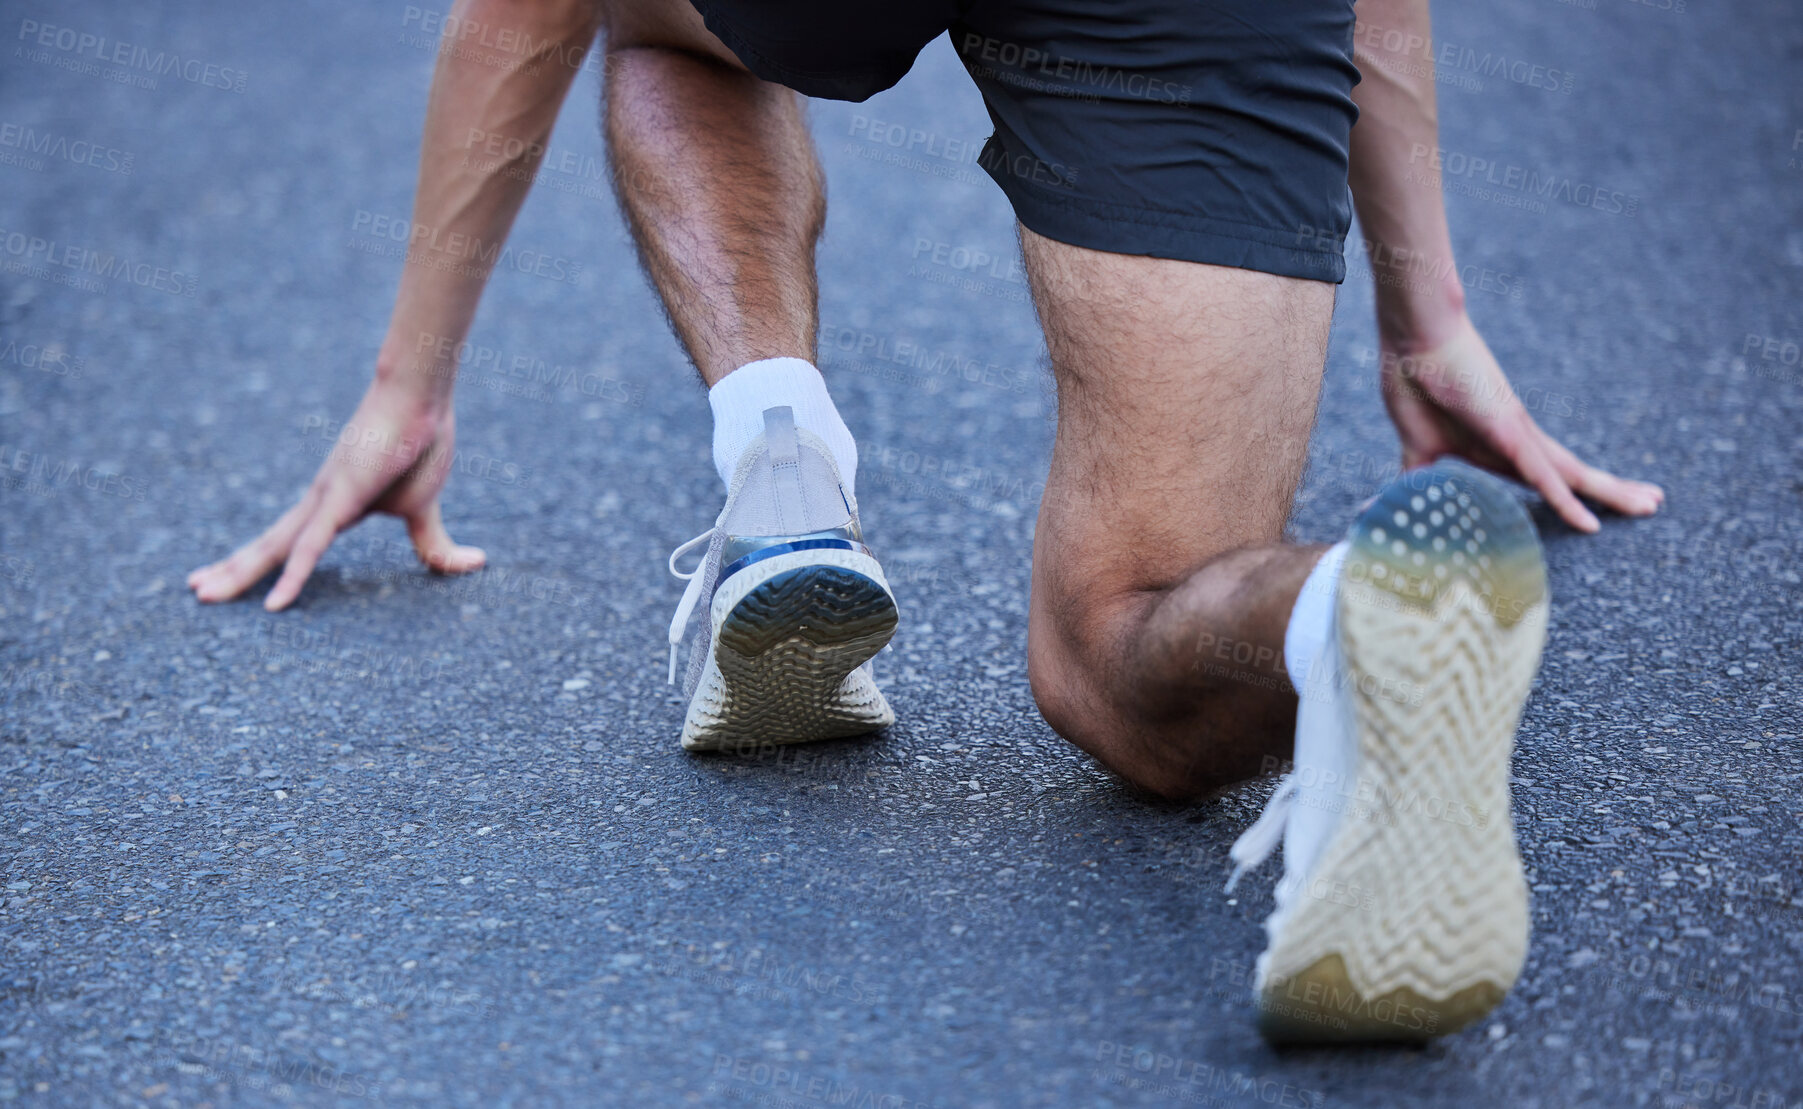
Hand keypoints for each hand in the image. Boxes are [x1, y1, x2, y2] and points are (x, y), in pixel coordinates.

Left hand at [188, 381, 485, 609]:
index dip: (264, 559)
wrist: (418, 396)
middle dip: (232, 569)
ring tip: (200, 593)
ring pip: (273, 547)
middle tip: (196, 590)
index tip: (233, 574)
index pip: (291, 540)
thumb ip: (436, 544)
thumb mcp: (426, 508)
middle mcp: (318, 503)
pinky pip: (311, 547)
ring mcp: (325, 500)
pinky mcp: (339, 498)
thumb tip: (476, 563)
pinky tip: (275, 603)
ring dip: (237, 572)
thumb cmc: (420, 441)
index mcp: (334, 505)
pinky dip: (293, 576)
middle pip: (267, 543)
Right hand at [1378, 314, 1664, 532]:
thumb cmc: (1414, 381)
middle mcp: (1518, 439)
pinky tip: (1589, 524)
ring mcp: (1518, 435)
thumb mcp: (1417, 447)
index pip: (1542, 476)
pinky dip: (1566, 502)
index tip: (1593, 511)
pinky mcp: (1511, 432)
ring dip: (1611, 492)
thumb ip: (1416, 478)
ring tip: (1652, 505)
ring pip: (1572, 474)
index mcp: (1498, 445)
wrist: (1414, 339)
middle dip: (1612, 489)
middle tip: (1652, 504)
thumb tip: (1399, 505)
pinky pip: (1543, 476)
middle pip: (1572, 473)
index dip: (1568, 493)